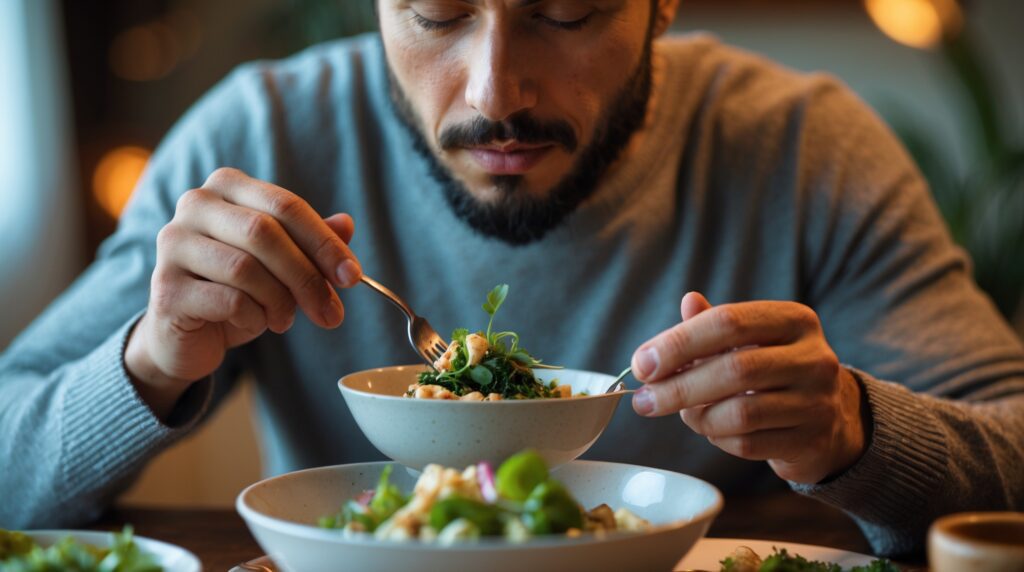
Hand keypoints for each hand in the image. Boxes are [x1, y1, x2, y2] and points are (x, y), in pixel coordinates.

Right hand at [125, 168, 362, 418]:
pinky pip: (229, 300)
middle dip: (307, 276)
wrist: (187, 336)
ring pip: (246, 268)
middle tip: (332, 311)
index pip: (286, 206)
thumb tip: (346, 224)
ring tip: (286, 319)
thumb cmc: (238, 291)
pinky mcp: (166, 288)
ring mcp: (174, 244)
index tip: (353, 276)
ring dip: (280, 301)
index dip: (325, 242)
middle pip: (265, 232)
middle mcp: (195, 205)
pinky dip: (255, 317)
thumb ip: (311, 243)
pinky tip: (257, 323)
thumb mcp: (282, 265)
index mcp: (227, 187)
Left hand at [630, 292, 865, 483]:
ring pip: (740, 413)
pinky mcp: (811, 441)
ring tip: (685, 414)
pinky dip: (718, 439)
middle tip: (644, 400)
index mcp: (794, 320)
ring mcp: (817, 402)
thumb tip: (688, 302)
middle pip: (733, 370)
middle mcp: (813, 357)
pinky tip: (713, 430)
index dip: (678, 343)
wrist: (830, 418)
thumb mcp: (749, 340)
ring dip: (698, 418)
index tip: (643, 364)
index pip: (728, 322)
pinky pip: (749, 444)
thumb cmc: (774, 371)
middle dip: (678, 388)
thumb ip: (713, 324)